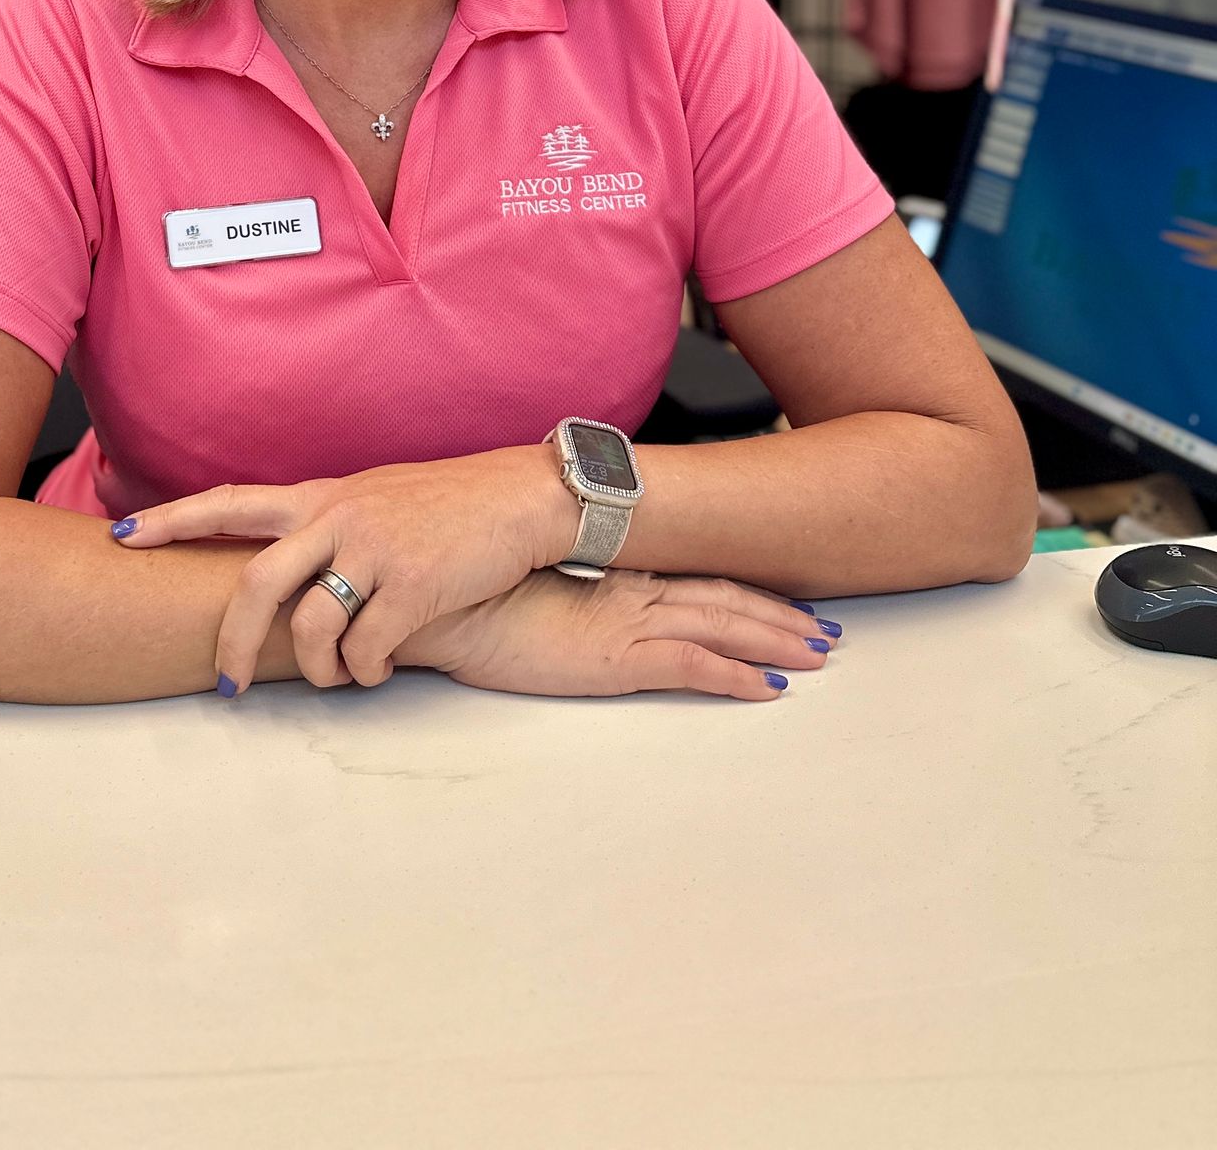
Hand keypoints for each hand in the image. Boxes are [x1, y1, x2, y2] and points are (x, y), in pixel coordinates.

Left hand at [111, 450, 578, 690]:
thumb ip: (329, 524)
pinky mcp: (414, 586)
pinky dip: (367, 673)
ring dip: (316, 670)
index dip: (172, 521)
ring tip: (337, 678)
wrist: (522, 498)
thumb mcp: (376, 497)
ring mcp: (375, 550)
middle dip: (229, 641)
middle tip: (223, 684)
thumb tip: (293, 567)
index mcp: (322, 496)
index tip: (123, 538)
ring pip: (310, 628)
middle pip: (256, 583)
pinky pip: (368, 651)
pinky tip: (380, 670)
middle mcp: (339, 518)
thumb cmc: (451, 503)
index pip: (231, 502)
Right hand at [403, 566, 834, 701]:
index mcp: (608, 575)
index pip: (691, 576)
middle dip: (778, 613)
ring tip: (818, 653)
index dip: (741, 587)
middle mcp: (627, 591)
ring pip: (721, 624)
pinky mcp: (615, 656)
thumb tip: (567, 601)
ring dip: (775, 639)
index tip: (780, 597)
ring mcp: (624, 621)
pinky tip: (770, 688)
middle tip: (826, 628)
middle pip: (722, 597)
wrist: (438, 596)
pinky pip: (692, 665)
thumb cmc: (465, 596)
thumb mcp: (522, 591)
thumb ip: (556, 595)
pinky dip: (737, 675)